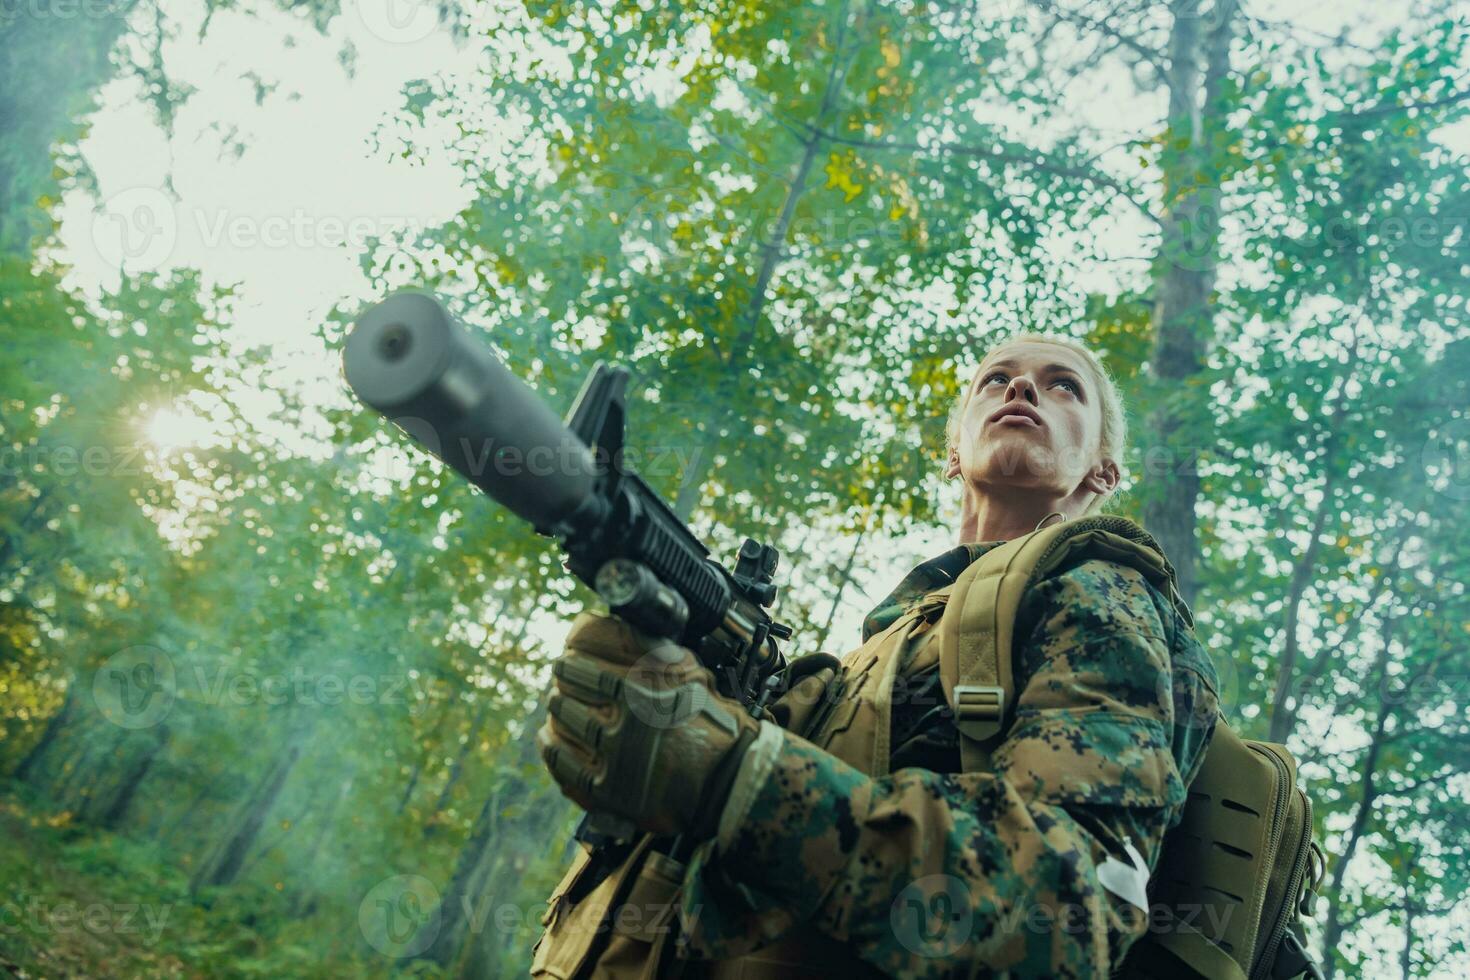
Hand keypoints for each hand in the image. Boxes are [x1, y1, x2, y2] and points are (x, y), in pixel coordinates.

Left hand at [538, 612, 760, 838]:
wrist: (726, 777)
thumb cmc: (709, 720)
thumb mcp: (687, 668)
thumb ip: (647, 645)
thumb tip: (603, 623)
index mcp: (640, 687)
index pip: (582, 659)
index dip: (573, 652)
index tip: (570, 652)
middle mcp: (623, 723)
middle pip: (567, 688)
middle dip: (565, 678)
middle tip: (565, 676)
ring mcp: (612, 759)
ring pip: (561, 722)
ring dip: (558, 708)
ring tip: (560, 703)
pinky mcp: (606, 791)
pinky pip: (562, 764)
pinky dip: (552, 747)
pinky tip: (551, 738)